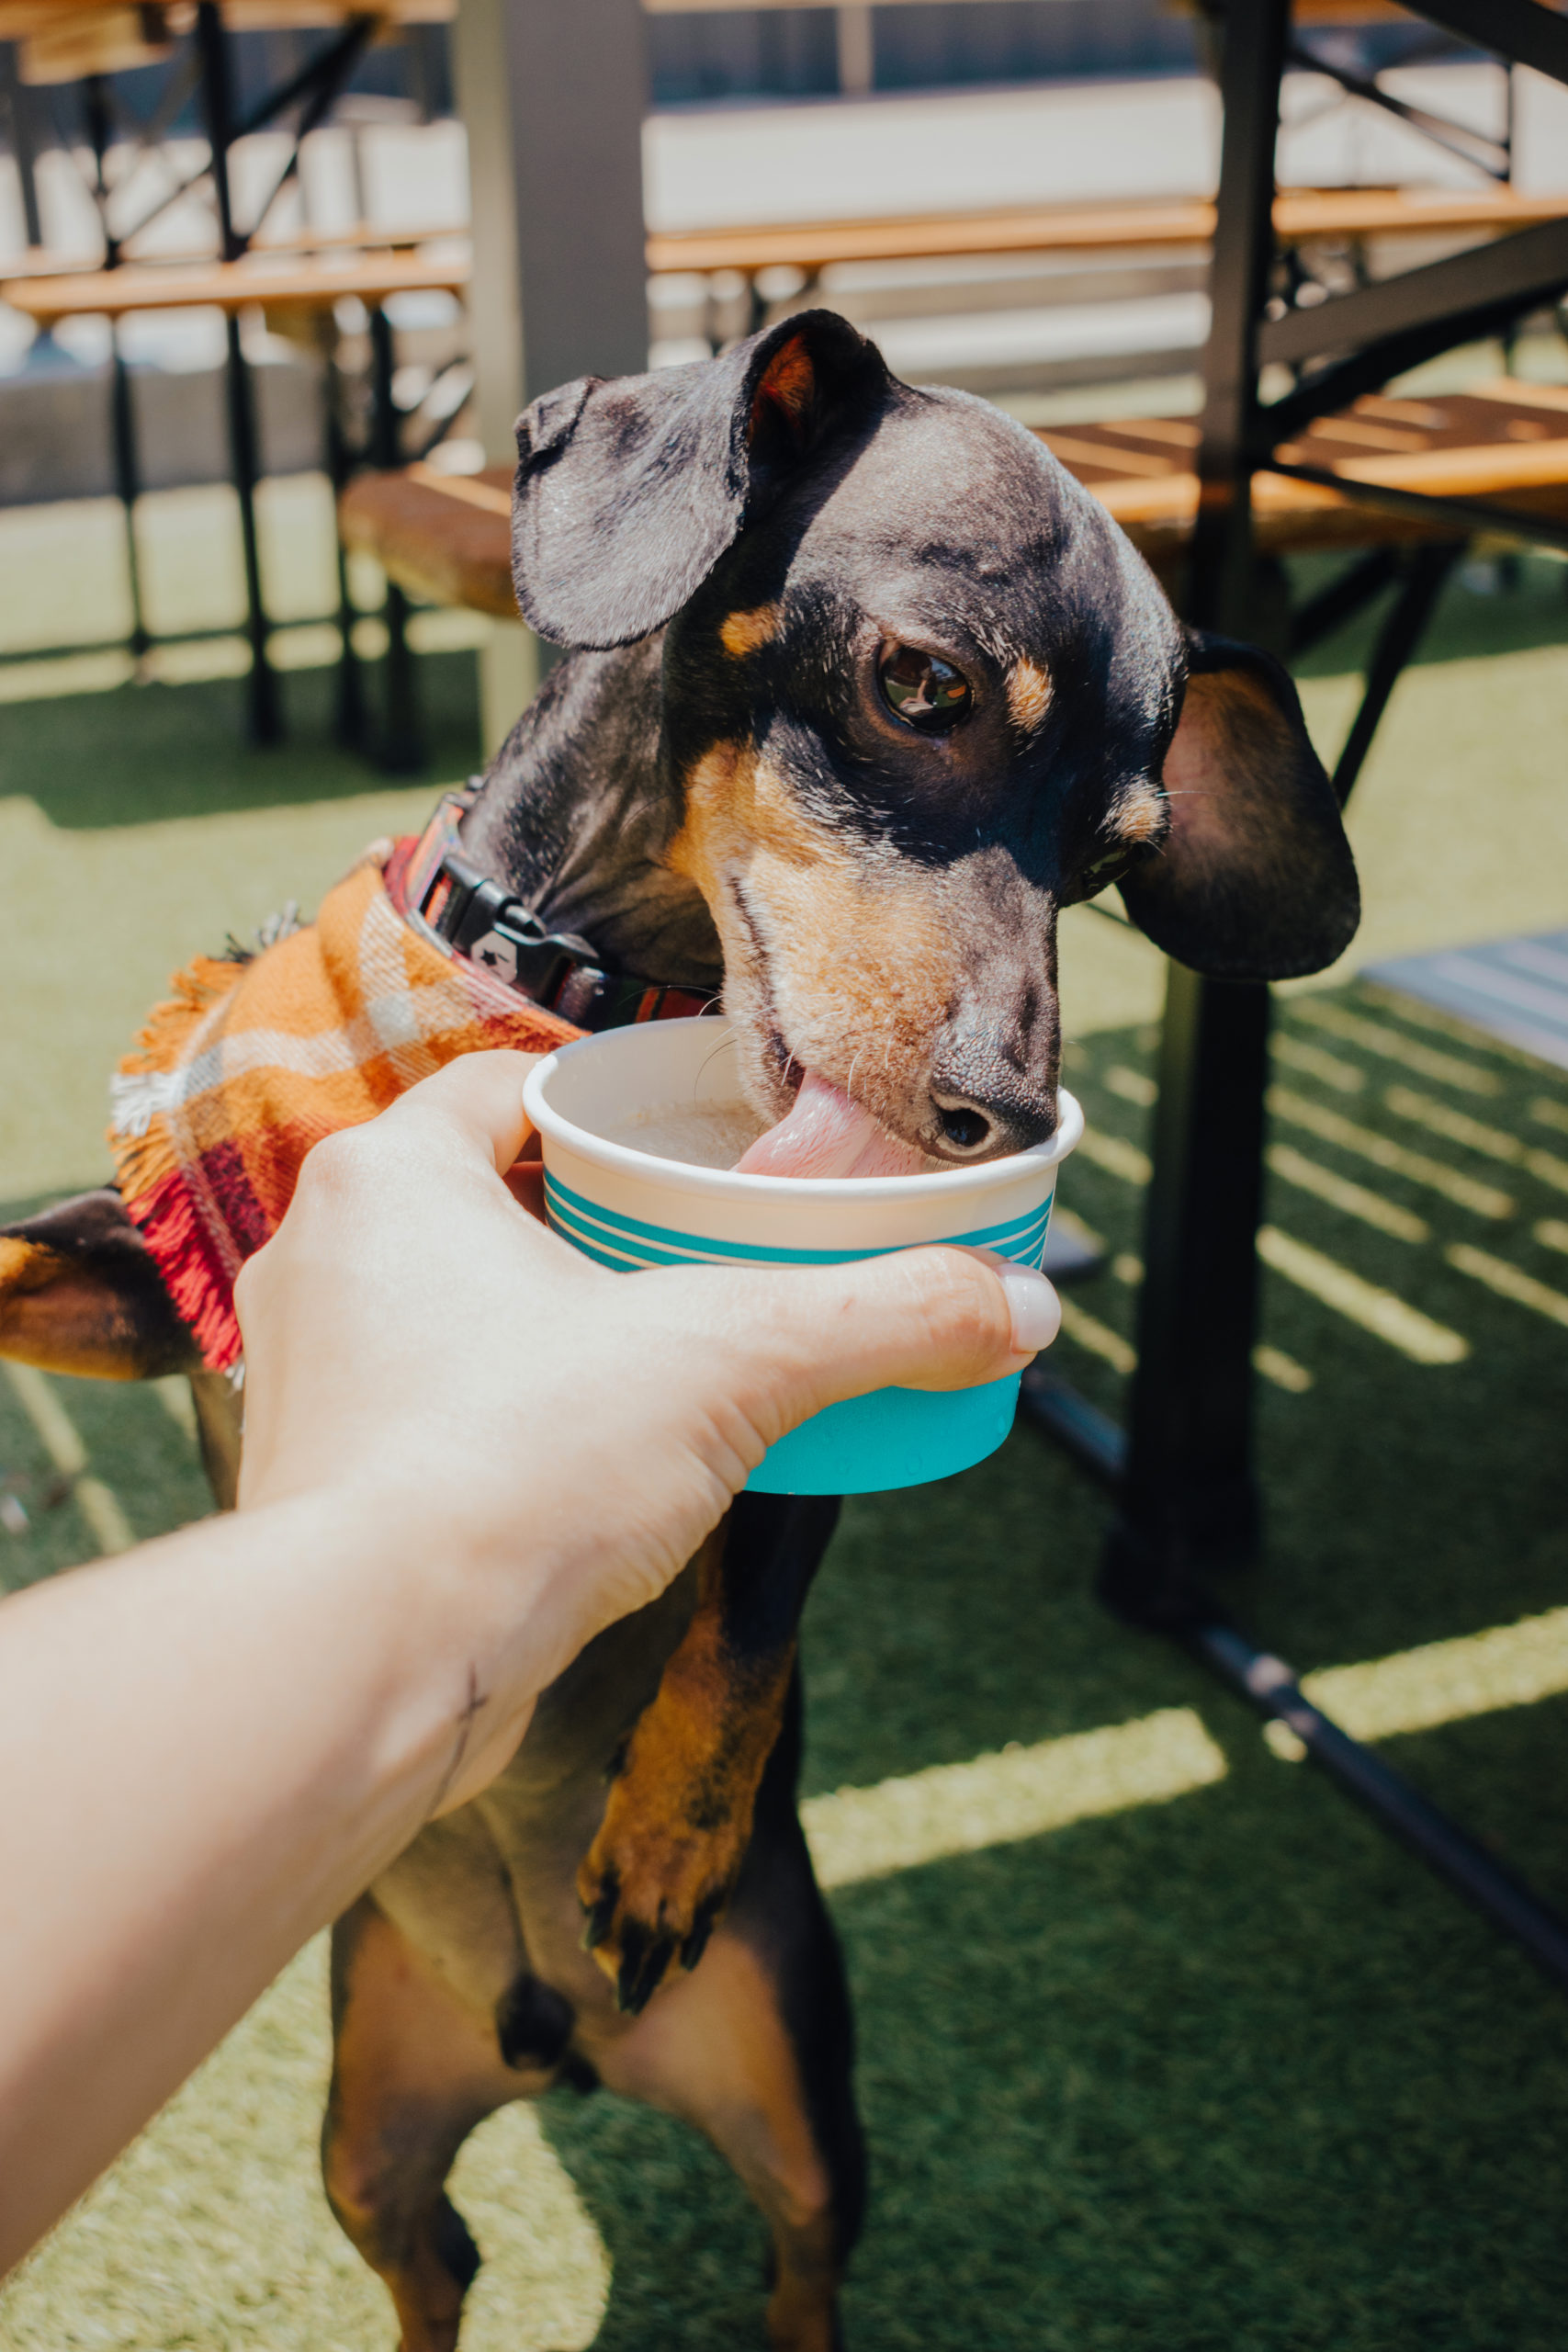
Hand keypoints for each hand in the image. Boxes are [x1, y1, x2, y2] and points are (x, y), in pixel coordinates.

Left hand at [235, 1051, 1057, 1802]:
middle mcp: (326, 1256)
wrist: (368, 1666)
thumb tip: (1026, 1311)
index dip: (621, 1109)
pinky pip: (439, 1411)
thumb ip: (886, 1318)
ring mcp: (316, 1375)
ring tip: (674, 1360)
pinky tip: (599, 1462)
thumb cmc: (511, 1471)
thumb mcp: (736, 1363)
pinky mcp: (325, 1484)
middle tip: (716, 1255)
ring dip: (560, 1326)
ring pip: (462, 1311)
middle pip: (497, 1200)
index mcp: (391, 1175)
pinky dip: (517, 1418)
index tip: (707, 1149)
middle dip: (607, 1225)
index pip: (515, 1086)